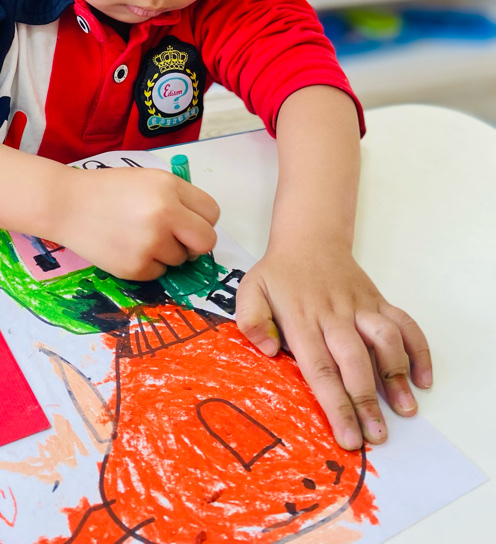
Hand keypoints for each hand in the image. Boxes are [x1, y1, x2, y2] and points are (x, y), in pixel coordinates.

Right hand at [51, 166, 219, 279]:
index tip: (188, 222)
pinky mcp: (136, 267)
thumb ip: (178, 197)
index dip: (201, 219)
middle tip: (178, 239)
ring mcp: (150, 243)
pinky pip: (158, 272)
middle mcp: (164, 214)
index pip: (211, 213)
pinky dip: (147, 264)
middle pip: (206, 242)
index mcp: (169, 187)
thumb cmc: (109, 189)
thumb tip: (199, 226)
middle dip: (195, 243)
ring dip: (166, 252)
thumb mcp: (148, 179)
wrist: (66, 204)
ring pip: (180, 259)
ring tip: (138, 236)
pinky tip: (126, 247)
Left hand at [234, 242, 432, 449]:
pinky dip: (418, 349)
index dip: (335, 404)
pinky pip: (404, 323)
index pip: (320, 368)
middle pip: (354, 360)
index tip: (347, 437)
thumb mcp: (250, 289)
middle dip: (366, 401)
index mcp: (302, 319)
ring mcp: (360, 306)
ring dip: (397, 375)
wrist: (310, 238)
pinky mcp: (378, 300)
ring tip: (405, 410)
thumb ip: (251, 319)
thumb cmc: (279, 274)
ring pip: (385, 339)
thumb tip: (268, 350)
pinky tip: (423, 378)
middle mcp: (334, 314)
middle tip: (377, 436)